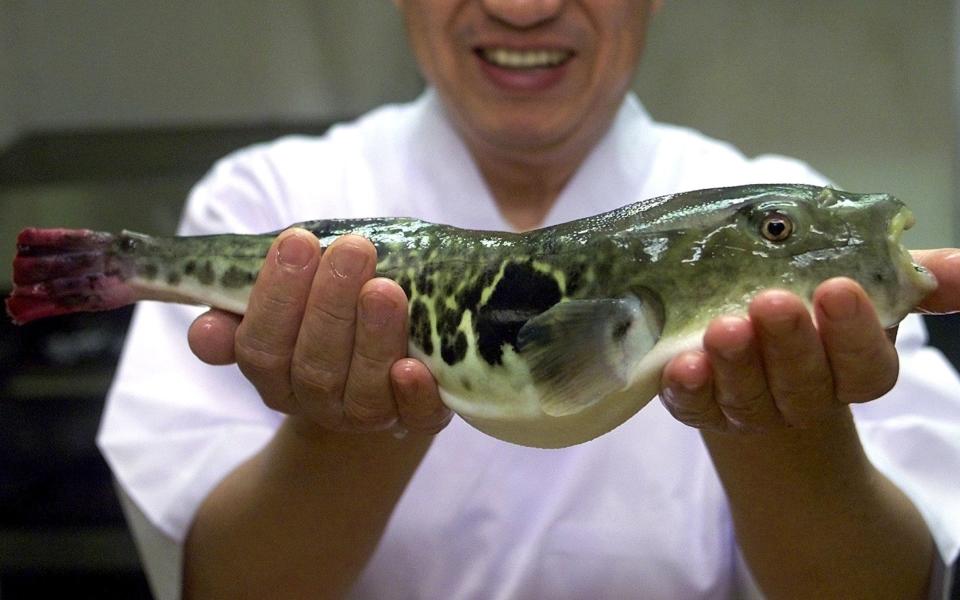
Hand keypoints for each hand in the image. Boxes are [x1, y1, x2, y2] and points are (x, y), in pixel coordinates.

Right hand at [186, 228, 450, 434]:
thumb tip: (204, 331)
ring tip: (385, 289)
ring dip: (374, 338)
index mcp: (275, 372)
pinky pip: (415, 417)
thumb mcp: (287, 302)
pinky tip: (414, 366)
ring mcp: (368, 416)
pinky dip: (414, 394)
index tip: (298, 241)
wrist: (393, 360)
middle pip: (313, 367)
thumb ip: (241, 307)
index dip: (276, 297)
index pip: (261, 346)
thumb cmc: (332, 311)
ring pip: (362, 390)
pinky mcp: (418, 419)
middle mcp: (317, 401)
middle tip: (353, 249)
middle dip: (331, 305)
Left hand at [659, 278, 896, 432]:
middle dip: (789, 343)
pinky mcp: (701, 408)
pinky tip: (682, 365)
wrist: (756, 356)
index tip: (836, 289)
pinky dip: (689, 389)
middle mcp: (803, 395)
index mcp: (849, 368)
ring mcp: (750, 408)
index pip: (865, 367)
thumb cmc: (814, 312)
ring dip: (736, 363)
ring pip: (748, 396)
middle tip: (772, 302)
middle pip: (803, 383)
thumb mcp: (864, 289)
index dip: (853, 333)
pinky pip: (694, 407)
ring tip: (723, 327)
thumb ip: (913, 277)